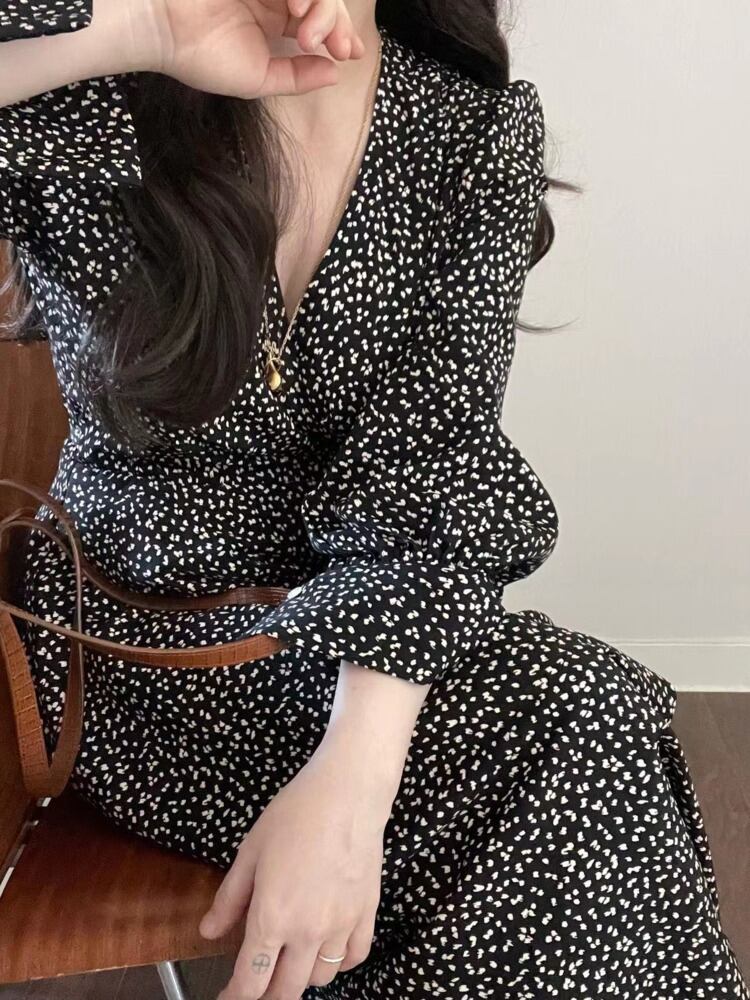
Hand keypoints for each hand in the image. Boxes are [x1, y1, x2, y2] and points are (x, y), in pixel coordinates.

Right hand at [138, 0, 364, 96]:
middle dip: (337, 22)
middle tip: (338, 47)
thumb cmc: (200, 58)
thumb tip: (334, 74)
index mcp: (273, 19)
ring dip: (323, 7)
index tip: (349, 53)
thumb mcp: (257, 79)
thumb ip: (296, 78)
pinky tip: (296, 8)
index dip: (340, 33)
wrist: (160, 28)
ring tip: (308, 32)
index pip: (319, 19)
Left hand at [198, 735, 390, 998]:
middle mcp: (308, 932)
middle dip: (266, 996)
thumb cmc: (295, 814)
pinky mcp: (367, 913)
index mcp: (272, 917)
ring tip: (291, 959)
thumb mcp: (250, 851)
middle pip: (285, 991)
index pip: (250, 981)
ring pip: (320, 978)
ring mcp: (341, 926)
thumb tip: (208, 932)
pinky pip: (354, 957)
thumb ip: (229, 898)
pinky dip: (339, 961)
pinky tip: (327, 947)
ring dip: (301, 977)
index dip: (234, 997)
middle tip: (256, 986)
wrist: (347, 793)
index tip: (226, 997)